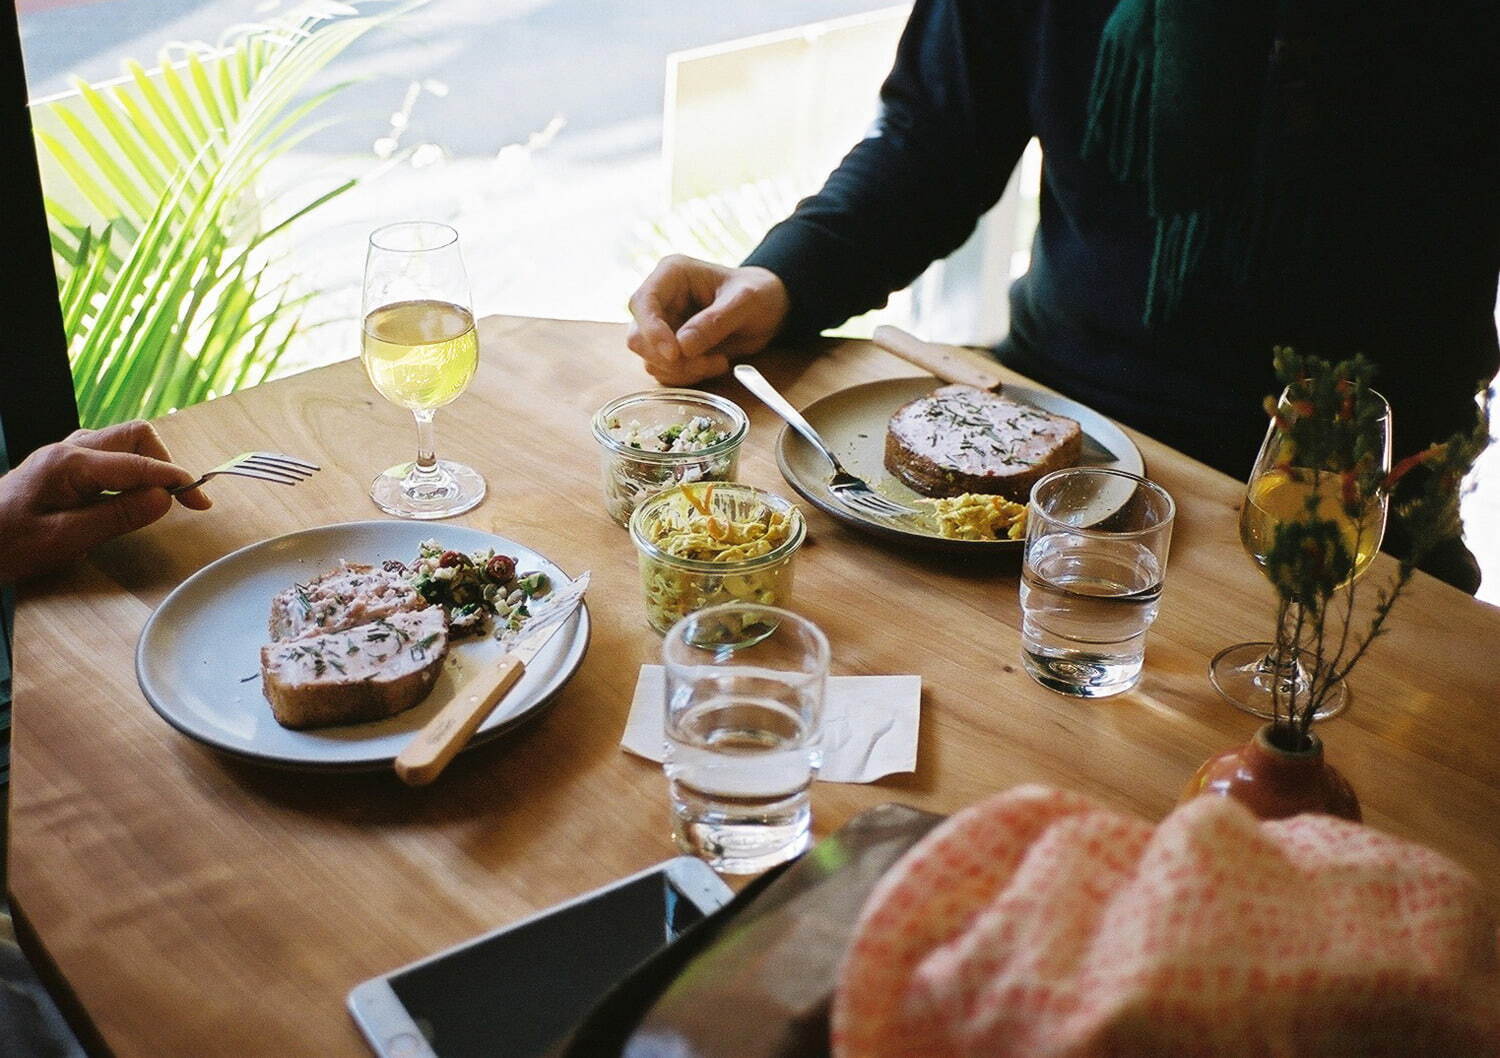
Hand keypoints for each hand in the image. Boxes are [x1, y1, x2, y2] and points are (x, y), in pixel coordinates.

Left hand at [0, 420, 210, 583]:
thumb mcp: (64, 540)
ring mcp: (65, 454)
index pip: (139, 463)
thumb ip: (117, 517)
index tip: (201, 501)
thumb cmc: (8, 545)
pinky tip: (131, 495)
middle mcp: (69, 449)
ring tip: (161, 498)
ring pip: (123, 442)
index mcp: (69, 464)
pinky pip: (109, 455)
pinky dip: (131, 469)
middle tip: (184, 498)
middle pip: (136, 436)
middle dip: (166, 462)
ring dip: (149, 464)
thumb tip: (163, 498)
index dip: (176, 480)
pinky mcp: (63, 465)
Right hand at [626, 256, 790, 384]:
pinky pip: (664, 372)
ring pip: (650, 360)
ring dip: (683, 370)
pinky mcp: (669, 348)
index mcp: (671, 275)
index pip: (642, 303)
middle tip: (710, 363)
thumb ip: (714, 322)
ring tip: (719, 361)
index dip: (652, 331)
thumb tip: (682, 347)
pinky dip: (687, 377)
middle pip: (638, 337)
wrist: (771, 308)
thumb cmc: (759, 293)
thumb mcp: (746, 302)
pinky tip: (714, 364)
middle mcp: (660, 300)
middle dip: (671, 359)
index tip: (675, 354)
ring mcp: (662, 326)